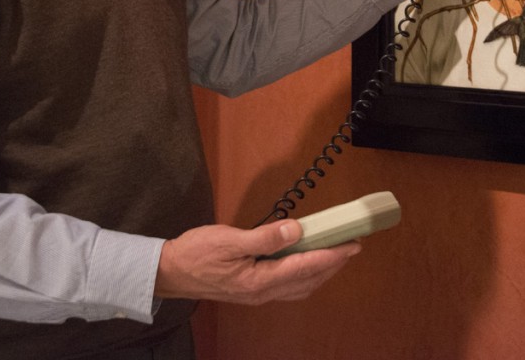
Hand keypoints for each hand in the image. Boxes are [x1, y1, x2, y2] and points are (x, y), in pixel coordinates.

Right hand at [154, 220, 360, 304]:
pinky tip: (307, 262)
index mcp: (259, 280)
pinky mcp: (253, 290)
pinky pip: (289, 286)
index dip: (332, 255)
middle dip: (333, 264)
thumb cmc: (196, 253)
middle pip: (308, 280)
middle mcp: (263, 292)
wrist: (172, 272)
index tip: (352, 244)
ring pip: (300, 286)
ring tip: (336, 253)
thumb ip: (265, 237)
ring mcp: (258, 294)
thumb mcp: (229, 239)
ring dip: (322, 271)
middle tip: (352, 246)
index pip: (305, 267)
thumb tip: (296, 230)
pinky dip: (305, 274)